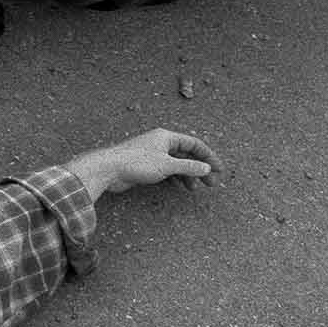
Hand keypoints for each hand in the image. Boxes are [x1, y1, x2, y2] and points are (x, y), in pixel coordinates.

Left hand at [64, 129, 221, 200]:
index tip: (219, 170)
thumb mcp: (167, 165)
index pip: (194, 144)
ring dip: (187, 176)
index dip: (208, 157)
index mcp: (166, 137)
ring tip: (194, 189)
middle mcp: (160, 143)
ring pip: (176, 164)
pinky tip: (180, 187)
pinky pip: (166, 171)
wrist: (108, 169)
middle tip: (211, 184)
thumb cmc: (135, 163)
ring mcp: (152, 155)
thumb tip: (207, 168)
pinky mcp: (145, 166)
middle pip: (186, 155)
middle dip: (199, 169)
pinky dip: (175, 178)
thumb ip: (188, 167)